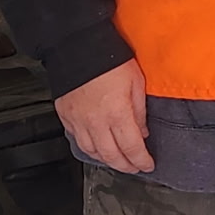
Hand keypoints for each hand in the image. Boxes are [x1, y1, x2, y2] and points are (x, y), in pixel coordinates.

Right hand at [55, 59, 153, 173]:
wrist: (78, 47)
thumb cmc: (110, 60)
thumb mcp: (136, 82)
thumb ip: (139, 110)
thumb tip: (143, 131)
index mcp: (117, 113)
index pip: (131, 147)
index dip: (141, 160)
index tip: (148, 165)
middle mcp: (95, 122)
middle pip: (111, 155)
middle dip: (125, 166)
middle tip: (135, 168)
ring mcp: (78, 121)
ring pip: (92, 151)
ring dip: (107, 160)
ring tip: (118, 161)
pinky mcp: (66, 116)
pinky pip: (77, 140)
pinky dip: (89, 148)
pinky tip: (97, 148)